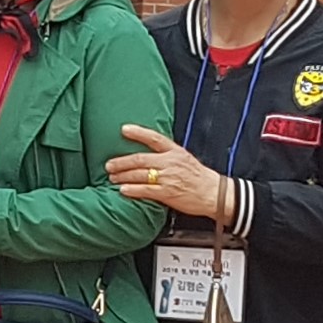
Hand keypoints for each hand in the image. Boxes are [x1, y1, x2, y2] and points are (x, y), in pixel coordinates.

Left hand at [105, 124, 236, 224]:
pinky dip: (132, 190)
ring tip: (112, 177)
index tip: (123, 129)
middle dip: (121, 162)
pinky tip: (123, 190)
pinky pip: (146, 190)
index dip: (138, 132)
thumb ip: (167, 155)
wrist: (214, 194)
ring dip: (123, 176)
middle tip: (109, 165)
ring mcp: (169, 178)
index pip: (154, 138)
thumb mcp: (185, 159)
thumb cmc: (199, 177)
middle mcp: (170, 162)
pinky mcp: (168, 193)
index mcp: (175, 151)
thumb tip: (148, 154)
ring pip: (140, 174)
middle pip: (140, 159)